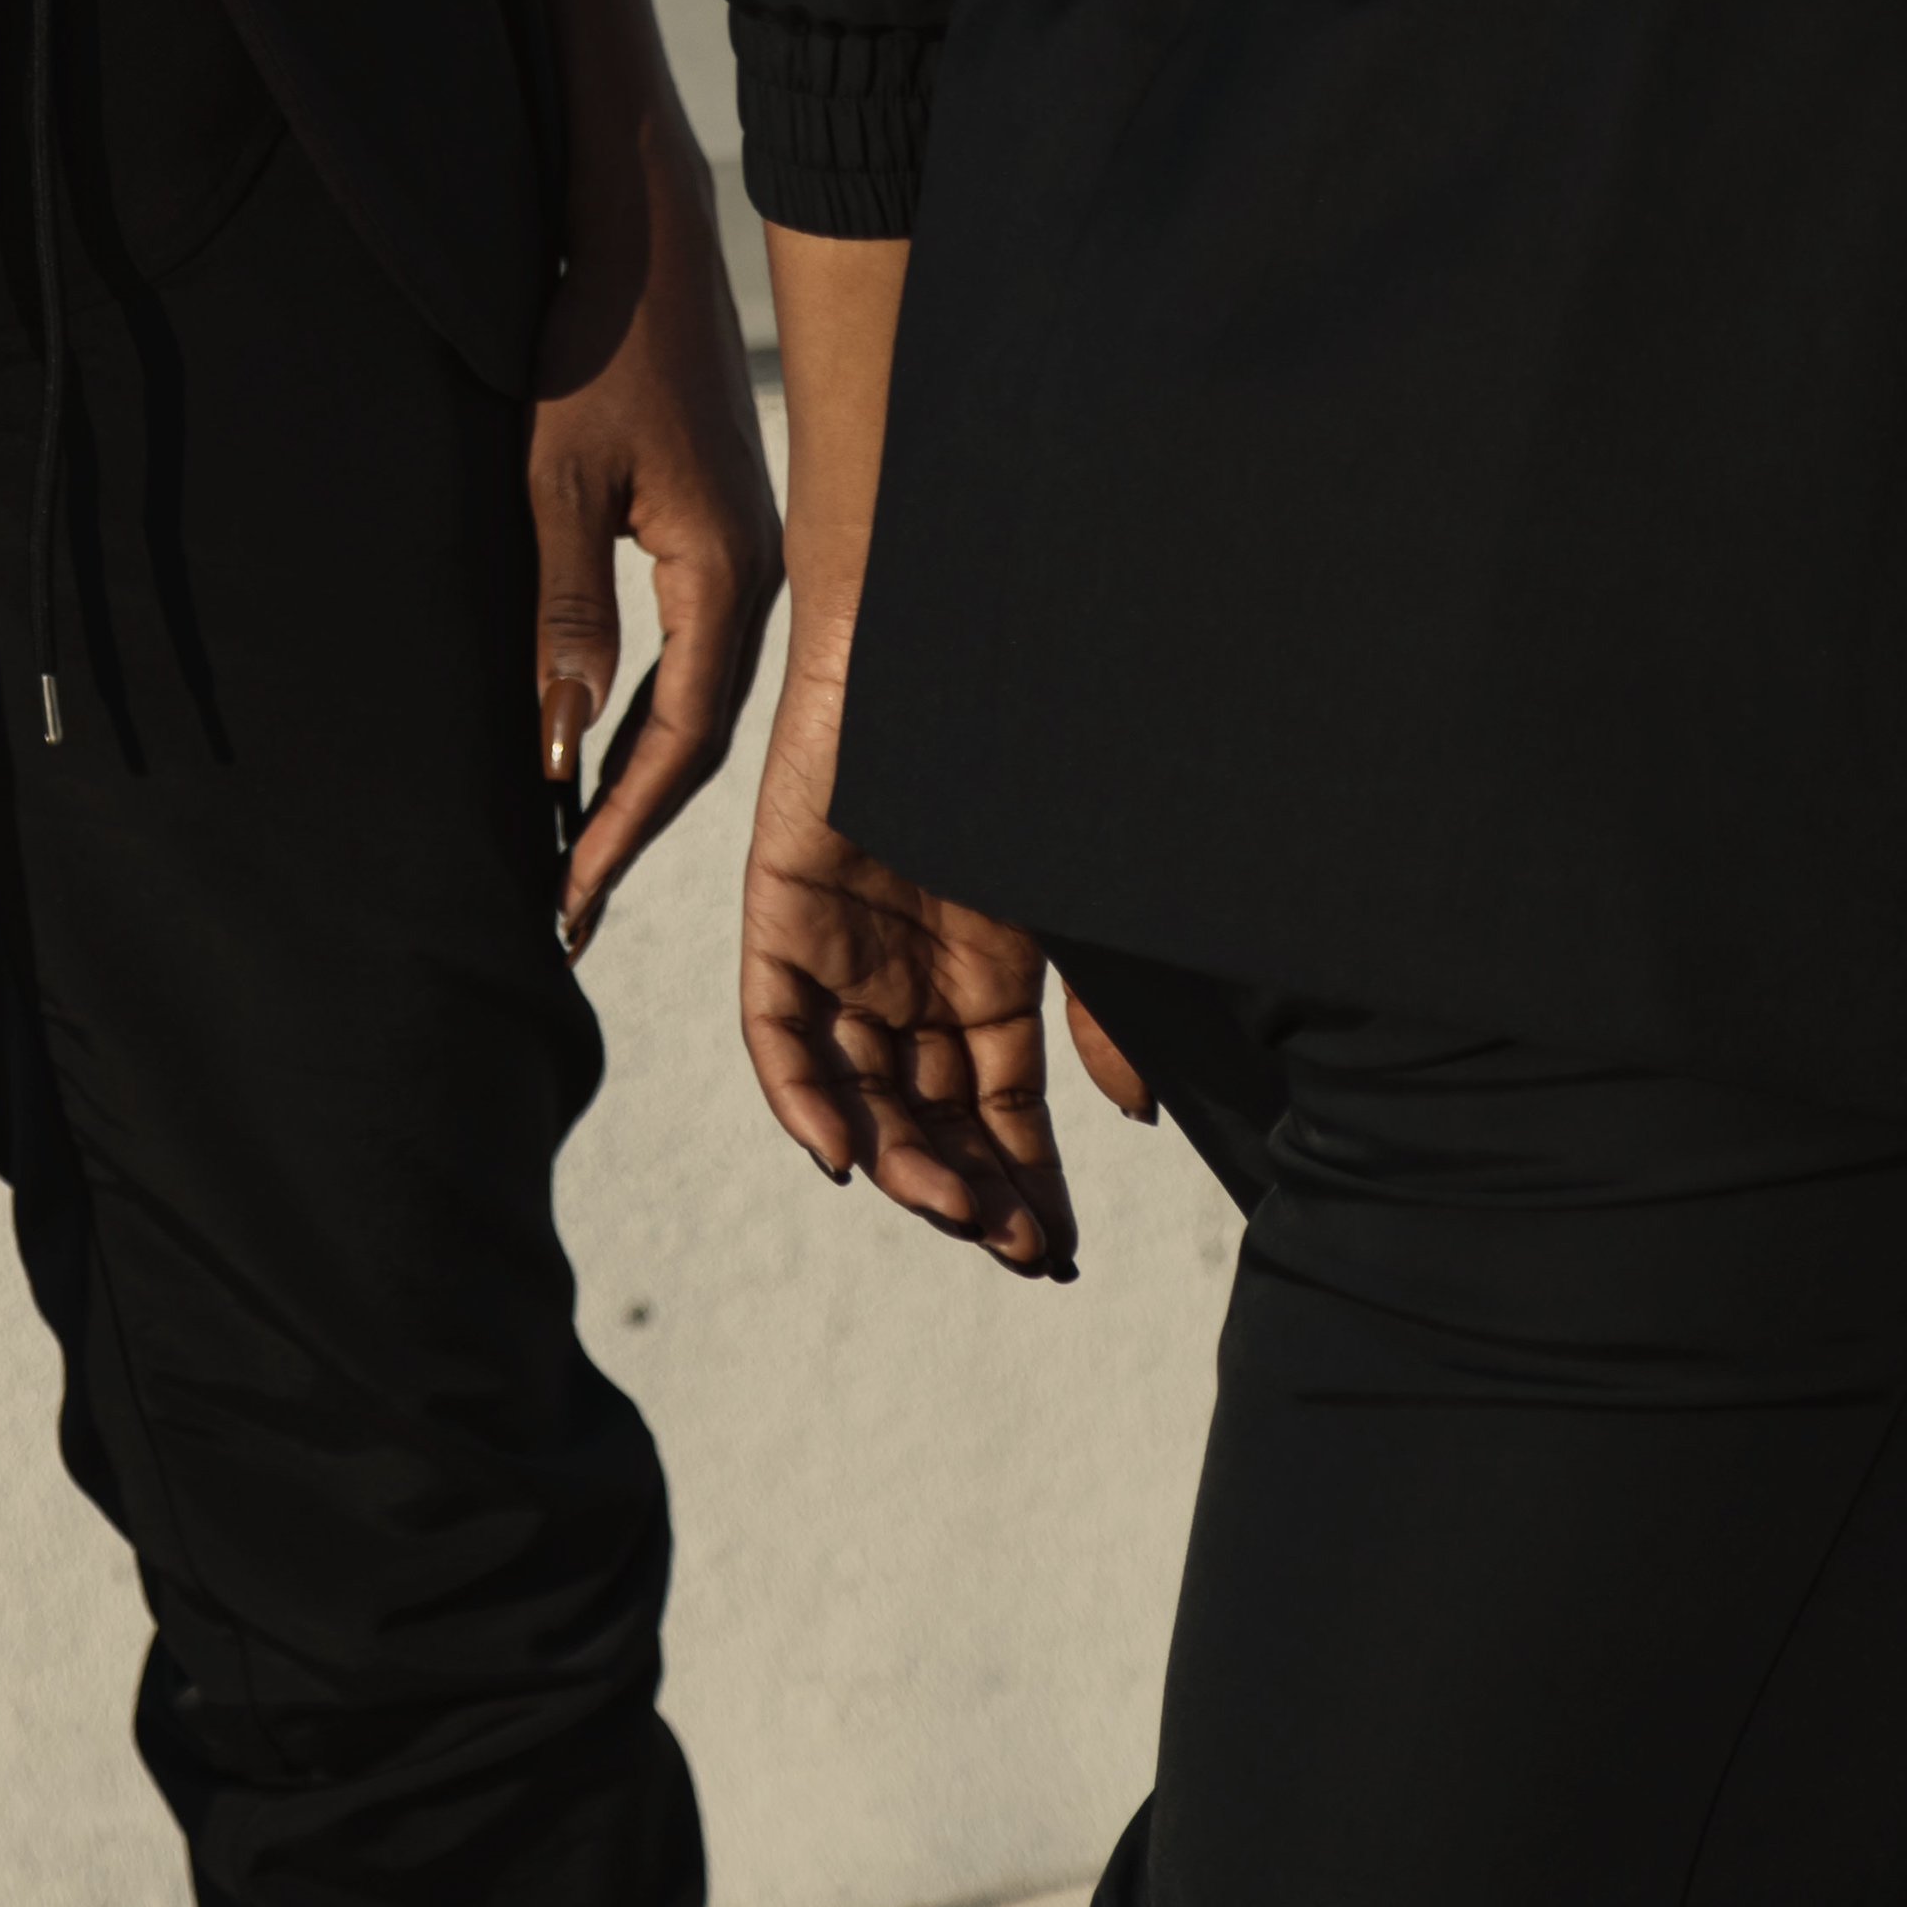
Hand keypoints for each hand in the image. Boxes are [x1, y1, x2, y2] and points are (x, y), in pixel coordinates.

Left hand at [521, 0, 782, 951]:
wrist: (644, 223)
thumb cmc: (594, 338)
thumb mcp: (556, 479)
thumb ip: (563, 615)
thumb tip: (557, 748)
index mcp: (727, 574)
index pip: (673, 745)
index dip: (611, 831)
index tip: (556, 902)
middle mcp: (758, 575)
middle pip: (694, 737)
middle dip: (623, 824)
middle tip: (558, 908)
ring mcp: (747, 548)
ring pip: (694, 695)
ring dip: (632, 771)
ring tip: (567, 848)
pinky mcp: (723, 521)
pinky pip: (691, 645)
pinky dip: (644, 707)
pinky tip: (598, 737)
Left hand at [737, 600, 1146, 1274]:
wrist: (940, 649)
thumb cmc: (1018, 769)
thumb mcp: (1068, 911)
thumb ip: (1092, 1012)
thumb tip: (1128, 1116)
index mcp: (988, 980)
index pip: (1000, 1117)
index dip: (1024, 1188)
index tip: (1053, 1257)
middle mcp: (911, 979)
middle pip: (928, 1120)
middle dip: (966, 1190)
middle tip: (1006, 1240)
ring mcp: (843, 951)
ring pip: (857, 1092)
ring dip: (898, 1161)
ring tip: (949, 1203)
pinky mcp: (779, 912)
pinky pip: (777, 1029)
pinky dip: (801, 1096)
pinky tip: (842, 1152)